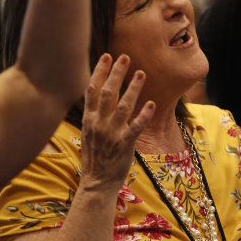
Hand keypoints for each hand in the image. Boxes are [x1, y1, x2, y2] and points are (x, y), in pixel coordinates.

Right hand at [80, 54, 154, 192]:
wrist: (96, 183)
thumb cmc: (95, 158)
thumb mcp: (88, 133)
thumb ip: (94, 115)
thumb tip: (99, 96)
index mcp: (89, 119)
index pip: (91, 90)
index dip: (99, 72)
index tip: (107, 57)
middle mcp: (98, 124)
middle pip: (107, 93)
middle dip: (116, 74)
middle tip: (125, 57)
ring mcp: (111, 134)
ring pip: (123, 106)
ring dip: (133, 88)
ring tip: (141, 73)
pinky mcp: (124, 145)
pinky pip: (136, 127)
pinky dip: (144, 115)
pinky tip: (152, 103)